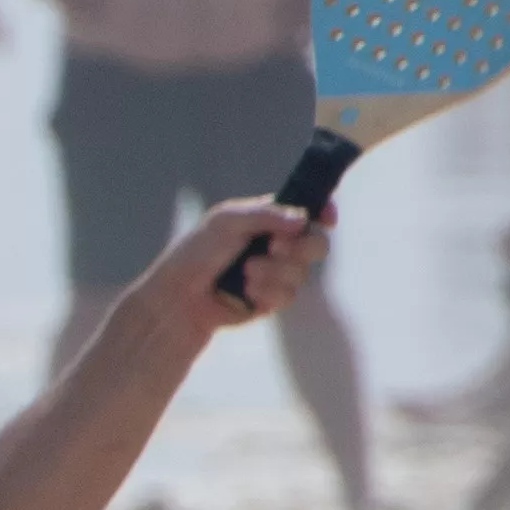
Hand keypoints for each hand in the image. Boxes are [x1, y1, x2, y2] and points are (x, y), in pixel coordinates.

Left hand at [178, 196, 327, 325]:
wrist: (182, 295)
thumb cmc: (198, 251)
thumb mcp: (227, 221)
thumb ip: (265, 214)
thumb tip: (303, 218)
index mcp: (269, 218)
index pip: (308, 210)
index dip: (324, 212)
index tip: (327, 217)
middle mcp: (278, 244)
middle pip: (317, 243)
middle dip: (300, 245)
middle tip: (273, 246)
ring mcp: (277, 273)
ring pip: (302, 272)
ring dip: (274, 271)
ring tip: (245, 271)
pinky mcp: (272, 299)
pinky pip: (288, 294)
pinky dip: (267, 290)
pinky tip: (246, 291)